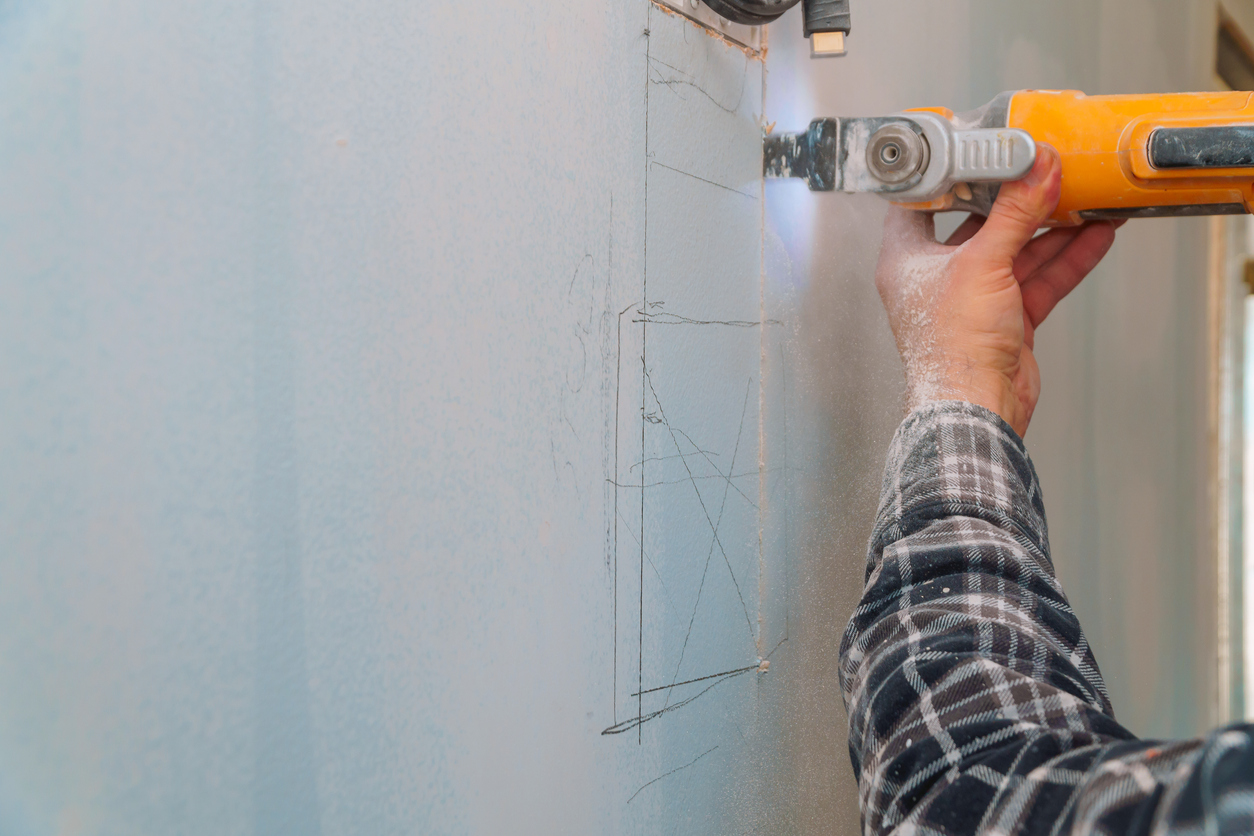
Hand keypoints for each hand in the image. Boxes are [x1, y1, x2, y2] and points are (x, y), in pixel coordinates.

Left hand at [874, 145, 1119, 436]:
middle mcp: (935, 276)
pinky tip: (1096, 233)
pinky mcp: (1006, 318)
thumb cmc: (951, 349)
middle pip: (979, 224)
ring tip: (1085, 195)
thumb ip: (1015, 213)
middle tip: (1047, 168)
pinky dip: (1067, 258)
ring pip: (1017, 250)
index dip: (948, 175)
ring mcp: (973, 297)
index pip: (922, 203)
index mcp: (906, 259)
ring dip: (1052, 227)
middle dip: (1017, 199)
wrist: (976, 408)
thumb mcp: (982, 264)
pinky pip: (1039, 278)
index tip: (978, 147)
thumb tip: (1037, 168)